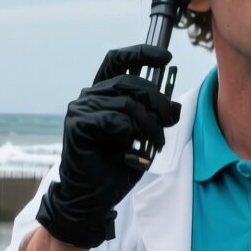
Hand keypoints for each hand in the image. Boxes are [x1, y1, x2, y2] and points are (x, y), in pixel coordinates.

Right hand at [34, 44, 181, 249]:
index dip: (141, 53)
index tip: (165, 57)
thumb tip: (174, 105)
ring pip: (127, 103)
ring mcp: (80, 109)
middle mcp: (90, 97)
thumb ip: (153, 116)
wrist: (93, 197)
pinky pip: (113, 119)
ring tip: (155, 144)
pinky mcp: (77, 125)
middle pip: (131, 82)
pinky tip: (130, 148)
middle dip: (157, 101)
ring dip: (148, 125)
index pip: (118, 61)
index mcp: (104, 94)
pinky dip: (128, 133)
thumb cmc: (115, 166)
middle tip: (170, 121)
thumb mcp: (143, 136)